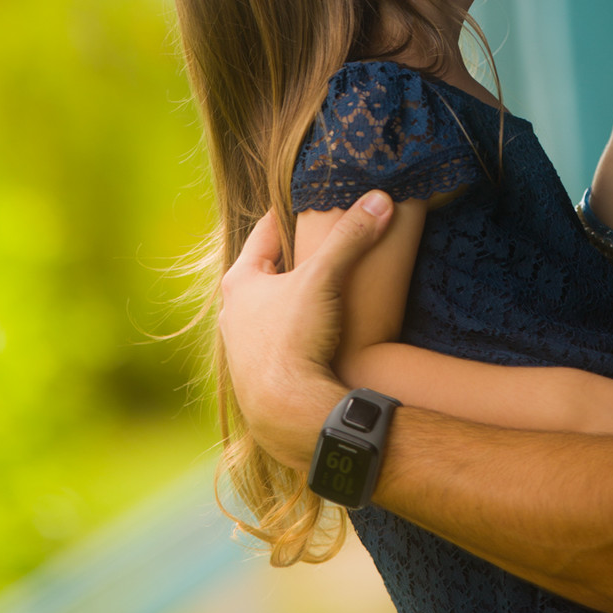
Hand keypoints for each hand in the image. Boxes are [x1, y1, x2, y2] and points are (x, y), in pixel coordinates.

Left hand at [218, 192, 393, 467]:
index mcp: (240, 283)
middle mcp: (233, 314)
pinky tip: (316, 335)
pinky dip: (295, 332)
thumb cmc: (294, 340)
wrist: (288, 413)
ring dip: (291, 299)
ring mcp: (242, 349)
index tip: (302, 201)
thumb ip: (350, 237)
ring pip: (268, 310)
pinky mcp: (258, 378)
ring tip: (320, 290)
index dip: (285, 214)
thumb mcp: (324, 278)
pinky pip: (277, 343)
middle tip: (318, 243)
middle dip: (290, 258)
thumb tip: (380, 199)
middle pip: (264, 273)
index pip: (263, 233)